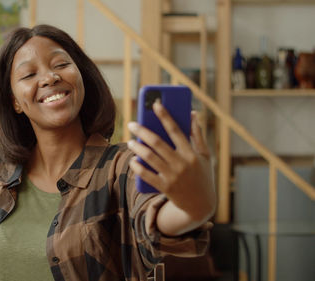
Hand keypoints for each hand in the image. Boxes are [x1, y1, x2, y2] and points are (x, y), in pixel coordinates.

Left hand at [127, 101, 214, 223]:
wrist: (201, 206)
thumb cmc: (202, 175)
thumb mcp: (204, 155)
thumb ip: (197, 134)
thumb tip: (192, 113)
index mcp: (191, 152)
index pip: (176, 129)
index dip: (165, 115)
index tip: (155, 104)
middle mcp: (182, 163)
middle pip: (157, 143)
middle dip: (142, 131)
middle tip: (132, 124)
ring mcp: (173, 176)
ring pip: (150, 157)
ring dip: (137, 148)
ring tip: (130, 142)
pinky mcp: (165, 188)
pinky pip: (147, 175)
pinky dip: (138, 167)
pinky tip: (133, 160)